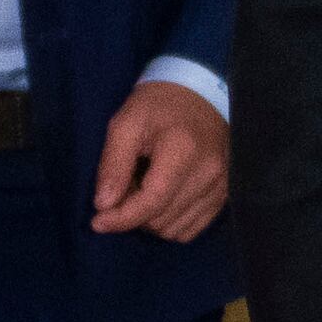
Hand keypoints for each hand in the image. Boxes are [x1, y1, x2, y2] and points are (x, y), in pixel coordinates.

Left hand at [90, 79, 230, 240]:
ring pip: (174, 230)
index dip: (122, 218)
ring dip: (150, 220)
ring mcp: (220, 186)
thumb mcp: (126, 123)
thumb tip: (104, 205)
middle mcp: (208, 174)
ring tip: (143, 190)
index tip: (97, 221)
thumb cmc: (159, 104)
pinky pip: (191, 229)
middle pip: (160, 219)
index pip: (152, 201)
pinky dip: (169, 222)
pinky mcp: (224, 194)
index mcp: (183, 151)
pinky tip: (161, 200)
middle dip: (133, 213)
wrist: (202, 91)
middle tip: (122, 188)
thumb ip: (113, 164)